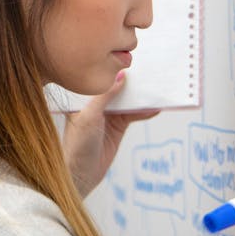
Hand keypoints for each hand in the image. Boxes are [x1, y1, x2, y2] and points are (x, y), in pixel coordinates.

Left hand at [62, 71, 159, 196]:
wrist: (80, 174)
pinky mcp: (118, 127)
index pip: (100, 78)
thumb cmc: (77, 145)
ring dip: (141, 96)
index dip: (113, 68)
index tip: (130, 60)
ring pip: (128, 100)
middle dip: (132, 81)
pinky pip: (133, 115)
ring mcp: (108, 114)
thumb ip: (105, 96)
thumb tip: (120, 75)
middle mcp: (95, 103)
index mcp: (82, 96)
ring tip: (157, 87)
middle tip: (149, 71)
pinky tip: (155, 107)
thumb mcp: (90, 116)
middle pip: (117, 87)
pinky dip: (144, 111)